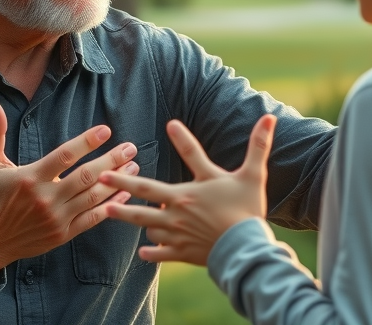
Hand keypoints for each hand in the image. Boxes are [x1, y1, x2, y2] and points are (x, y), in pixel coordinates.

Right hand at [0, 101, 138, 279]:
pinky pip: (92, 219)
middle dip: (111, 160)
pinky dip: (111, 206)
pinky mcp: (63, 234)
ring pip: (93, 197)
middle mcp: (46, 198)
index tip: (106, 131)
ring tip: (133, 166)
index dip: (87, 142)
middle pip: (86, 176)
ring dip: (117, 181)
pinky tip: (124, 194)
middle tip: (130, 147)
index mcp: (31, 178)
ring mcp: (56, 218)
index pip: (64, 156)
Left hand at [100, 114, 275, 265]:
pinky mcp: (181, 252)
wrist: (244, 251)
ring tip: (108, 210)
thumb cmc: (247, 213)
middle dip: (121, 183)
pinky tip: (142, 252)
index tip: (171, 124)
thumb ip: (259, 147)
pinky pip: (160, 253)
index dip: (183, 137)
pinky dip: (151, 252)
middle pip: (145, 193)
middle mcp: (178, 209)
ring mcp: (176, 232)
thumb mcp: (253, 177)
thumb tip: (270, 118)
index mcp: (193, 189)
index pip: (190, 156)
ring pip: (146, 223)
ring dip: (128, 216)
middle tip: (100, 176)